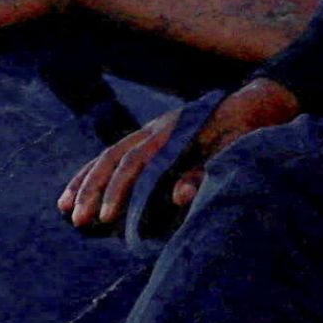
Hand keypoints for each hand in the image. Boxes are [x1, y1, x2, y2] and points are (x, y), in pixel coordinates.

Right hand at [63, 74, 296, 235]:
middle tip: (79, 220)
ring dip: (85, 181)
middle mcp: (155, 128)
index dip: (119, 190)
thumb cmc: (249, 129)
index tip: (106, 218)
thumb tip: (179, 196)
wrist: (257, 101)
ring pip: (108, 154)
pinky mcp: (152, 135)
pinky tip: (80, 189)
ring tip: (65, 209)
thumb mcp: (236, 148)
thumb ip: (207, 170)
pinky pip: (116, 153)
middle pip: (113, 158)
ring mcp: (151, 129)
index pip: (136, 162)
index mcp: (173, 131)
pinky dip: (95, 171)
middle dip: (93, 190)